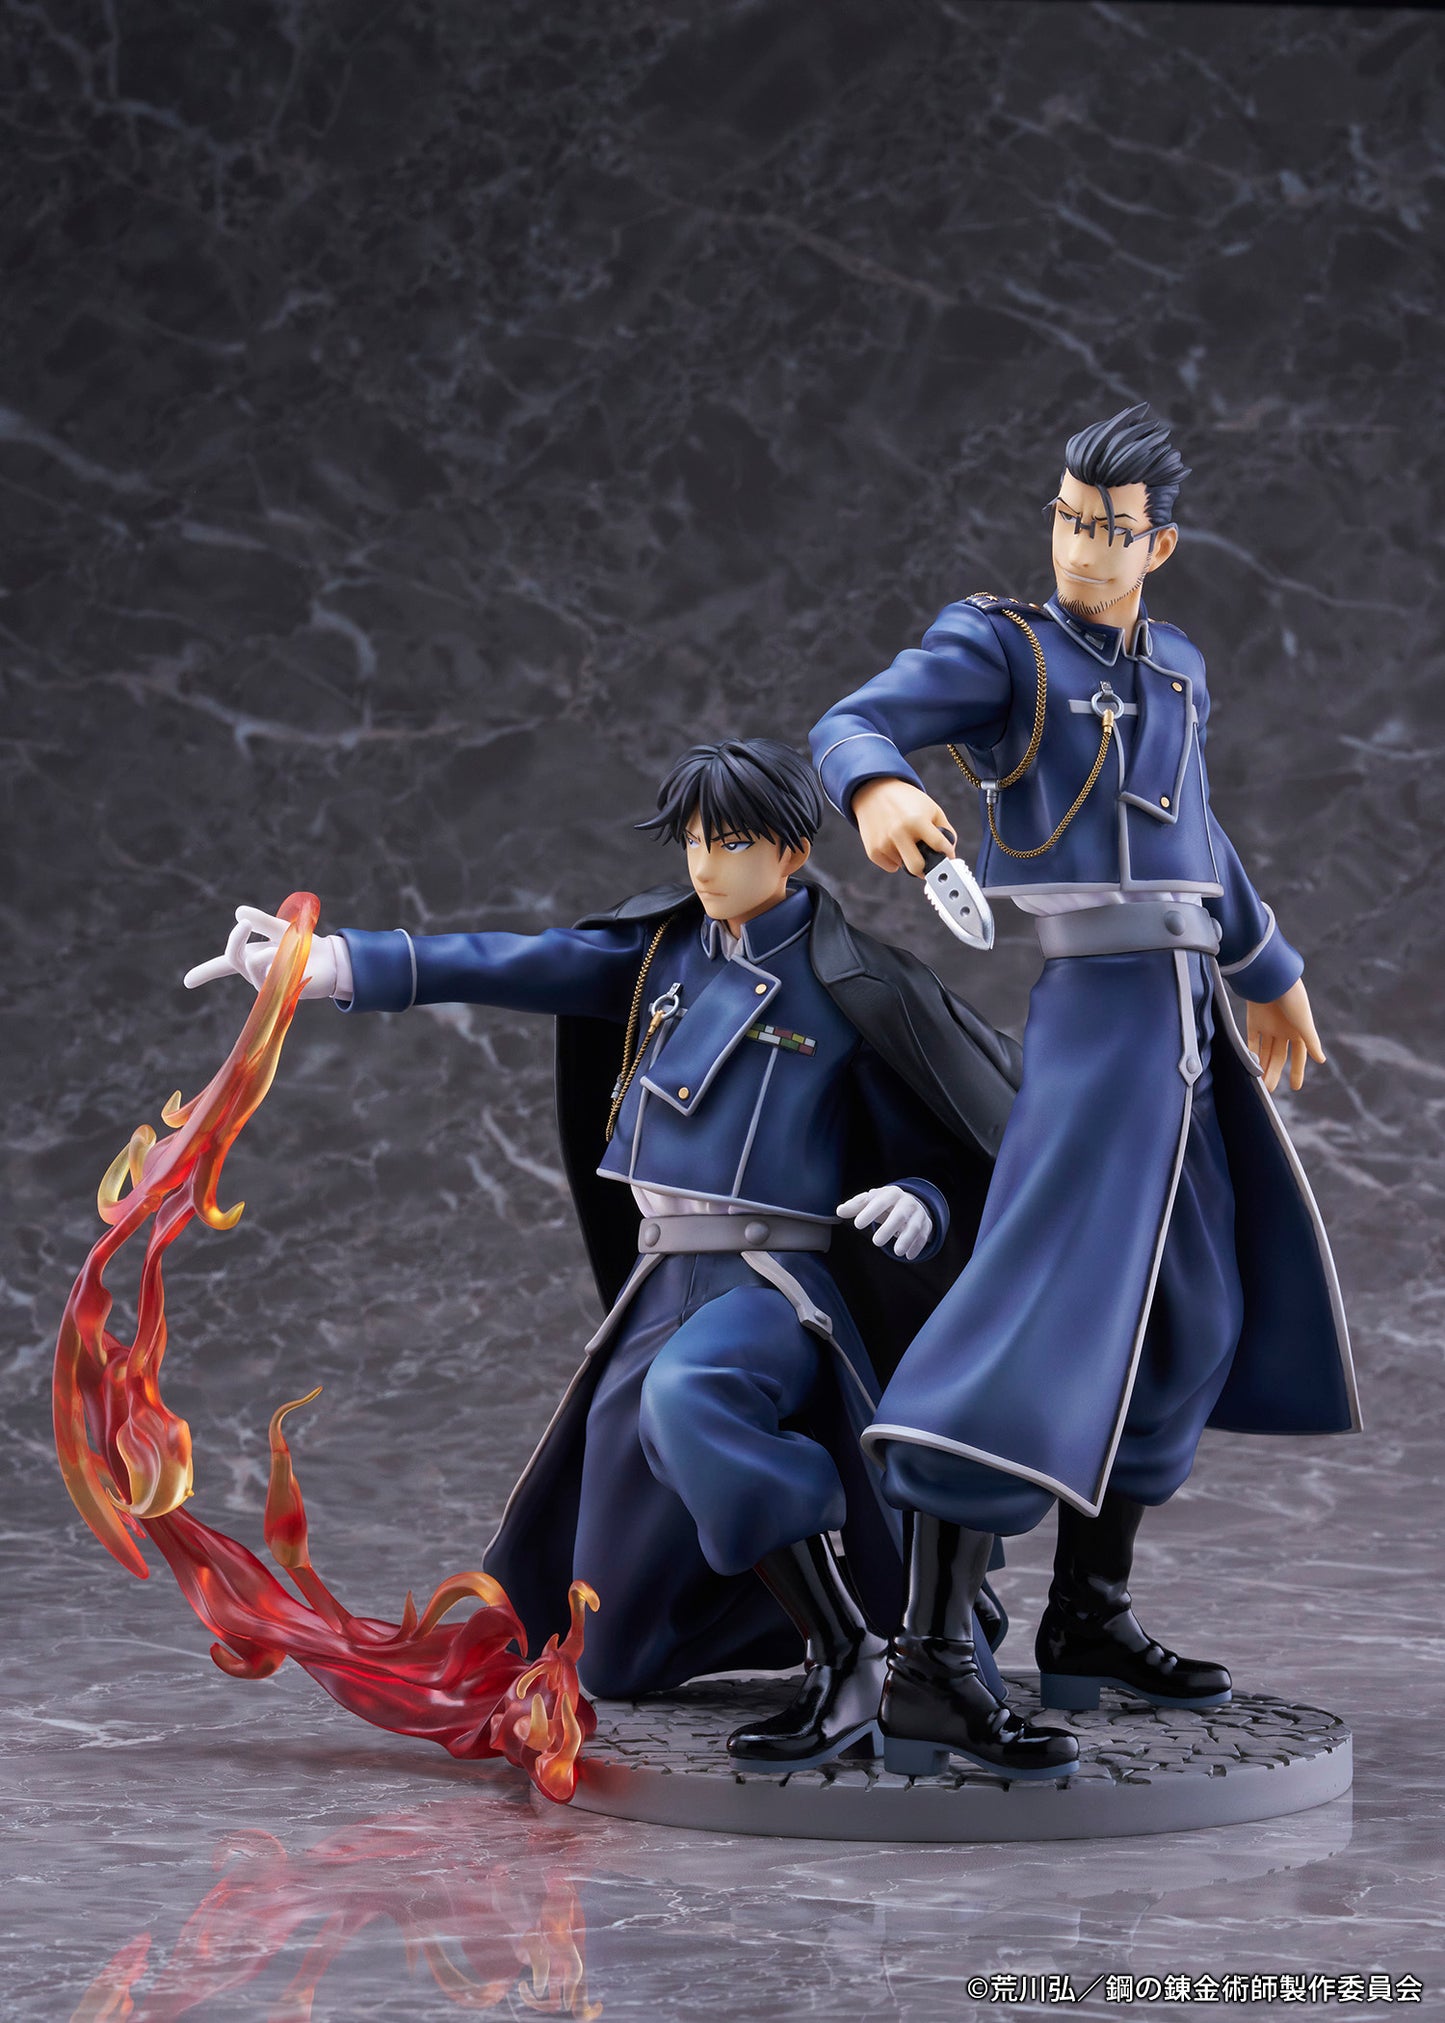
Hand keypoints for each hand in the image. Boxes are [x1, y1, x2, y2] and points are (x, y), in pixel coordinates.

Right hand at [184, 906, 341, 1001]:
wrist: (332, 959)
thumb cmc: (304, 944)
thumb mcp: (281, 928)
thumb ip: (261, 921)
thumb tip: (239, 913)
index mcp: (251, 958)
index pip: (223, 966)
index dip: (205, 973)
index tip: (187, 982)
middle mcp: (255, 974)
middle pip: (231, 958)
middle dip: (234, 939)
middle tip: (245, 924)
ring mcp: (267, 984)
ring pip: (252, 964)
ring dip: (265, 949)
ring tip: (284, 946)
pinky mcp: (281, 990)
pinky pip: (272, 971)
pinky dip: (279, 958)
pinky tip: (294, 959)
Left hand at [837, 1185, 932, 1260]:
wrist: (910, 1203)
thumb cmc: (885, 1204)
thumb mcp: (871, 1201)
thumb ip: (855, 1206)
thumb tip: (839, 1211)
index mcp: (891, 1194)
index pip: (880, 1201)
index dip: (869, 1212)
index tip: (857, 1224)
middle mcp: (907, 1202)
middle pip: (900, 1214)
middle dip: (889, 1228)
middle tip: (876, 1242)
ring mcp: (918, 1214)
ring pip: (914, 1226)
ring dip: (907, 1239)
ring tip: (897, 1252)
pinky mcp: (926, 1226)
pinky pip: (923, 1237)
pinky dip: (916, 1246)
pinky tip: (909, 1256)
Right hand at [850, 778, 956, 876]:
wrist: (874, 792)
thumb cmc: (907, 801)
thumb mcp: (931, 808)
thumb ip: (946, 830)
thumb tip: (950, 854)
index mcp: (916, 820)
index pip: (939, 846)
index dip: (947, 852)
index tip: (948, 854)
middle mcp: (898, 832)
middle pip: (918, 868)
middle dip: (926, 869)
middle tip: (929, 862)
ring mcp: (883, 843)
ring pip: (904, 866)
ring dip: (908, 858)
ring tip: (904, 840)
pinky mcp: (873, 851)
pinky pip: (891, 867)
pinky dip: (895, 859)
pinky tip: (893, 843)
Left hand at [1246, 978, 1323, 1093]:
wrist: (1271, 978)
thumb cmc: (1292, 999)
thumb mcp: (1303, 1023)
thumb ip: (1311, 1042)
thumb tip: (1321, 1060)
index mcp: (1299, 1030)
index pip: (1299, 1055)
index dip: (1297, 1070)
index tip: (1296, 1087)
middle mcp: (1284, 1029)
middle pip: (1279, 1056)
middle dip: (1275, 1072)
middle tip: (1269, 1090)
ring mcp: (1268, 1026)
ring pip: (1265, 1052)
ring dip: (1263, 1067)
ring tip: (1260, 1085)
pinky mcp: (1253, 1021)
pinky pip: (1252, 1041)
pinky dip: (1251, 1053)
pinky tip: (1251, 1067)